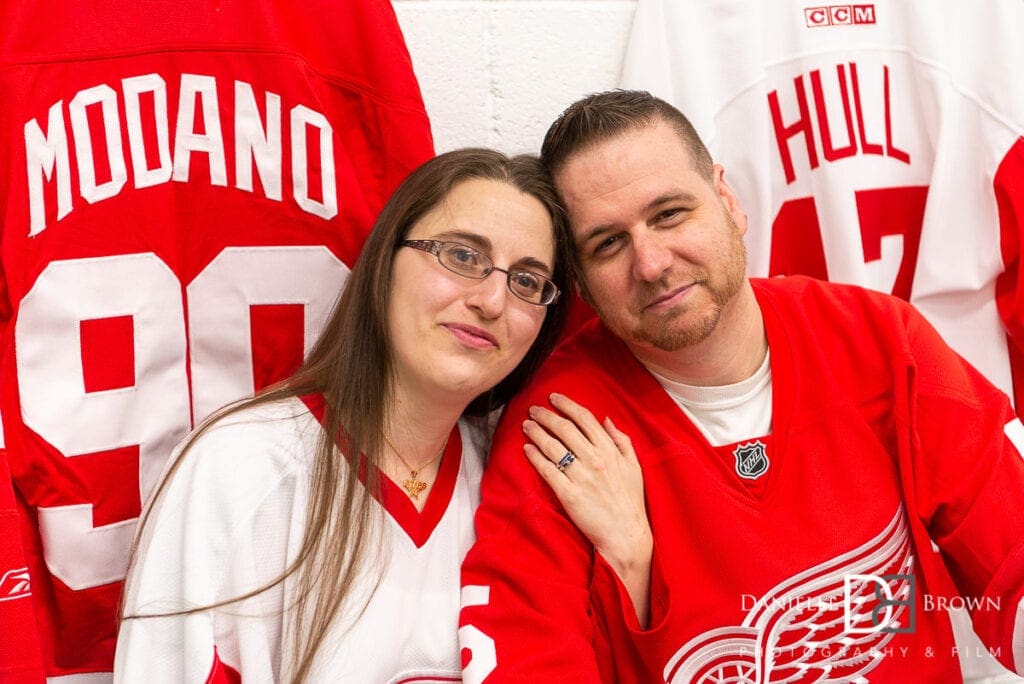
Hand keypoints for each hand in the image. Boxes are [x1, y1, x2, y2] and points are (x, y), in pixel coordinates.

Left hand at [523, 393, 652, 624]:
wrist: (626, 535)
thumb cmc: (630, 501)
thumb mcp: (634, 466)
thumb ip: (621, 440)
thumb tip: (606, 419)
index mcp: (610, 450)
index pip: (585, 419)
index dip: (567, 405)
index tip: (553, 398)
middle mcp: (594, 459)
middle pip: (564, 429)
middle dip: (546, 415)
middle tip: (533, 409)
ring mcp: (581, 476)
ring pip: (553, 446)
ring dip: (537, 432)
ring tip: (526, 425)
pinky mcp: (568, 494)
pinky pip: (547, 470)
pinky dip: (535, 457)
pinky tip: (527, 448)